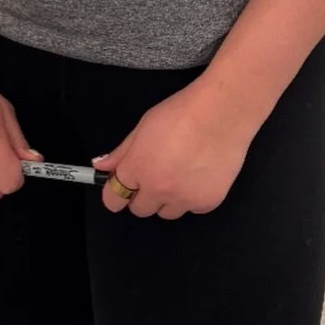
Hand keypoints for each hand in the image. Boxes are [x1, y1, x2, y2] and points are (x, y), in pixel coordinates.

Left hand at [93, 79, 254, 220]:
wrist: (223, 114)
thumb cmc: (180, 112)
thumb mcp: (144, 126)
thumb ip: (121, 151)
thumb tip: (101, 166)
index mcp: (137, 169)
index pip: (113, 200)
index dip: (116, 192)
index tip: (123, 185)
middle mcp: (158, 189)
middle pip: (139, 210)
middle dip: (143, 195)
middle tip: (157, 173)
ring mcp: (183, 199)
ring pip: (166, 212)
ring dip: (168, 199)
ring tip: (181, 173)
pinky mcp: (207, 203)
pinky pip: (192, 209)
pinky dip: (192, 197)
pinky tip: (200, 174)